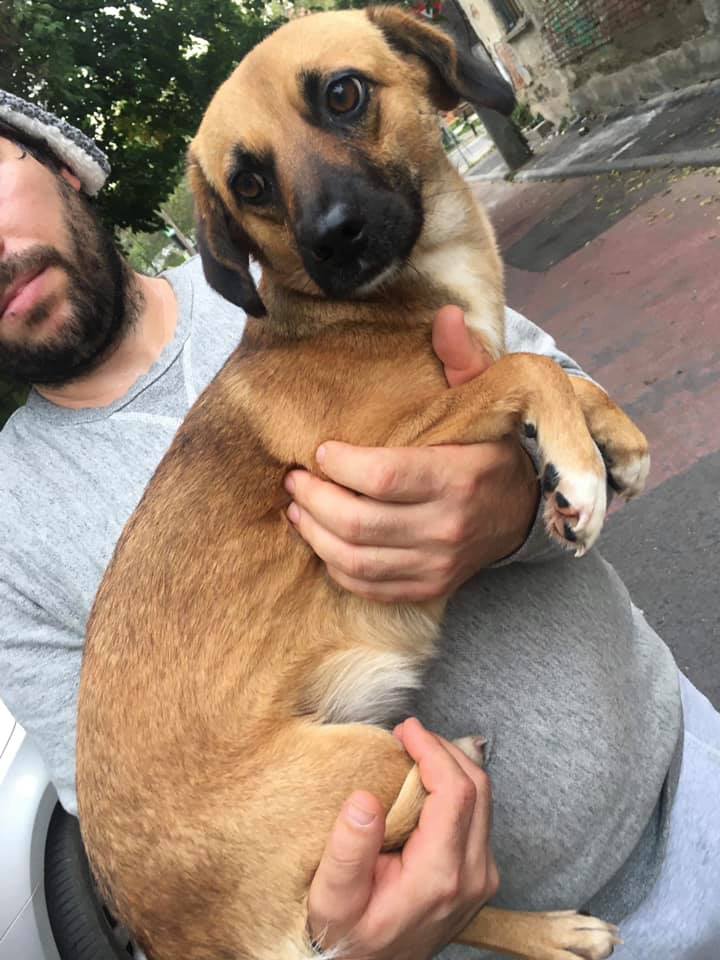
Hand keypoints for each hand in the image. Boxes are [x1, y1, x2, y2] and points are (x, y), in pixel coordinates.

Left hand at [284, 306, 538, 601]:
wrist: (523, 511)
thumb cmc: (491, 449)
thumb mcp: (487, 400)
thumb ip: (463, 360)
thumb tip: (445, 315)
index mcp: (459, 477)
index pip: (383, 477)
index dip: (340, 465)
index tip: (320, 450)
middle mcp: (449, 528)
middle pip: (359, 524)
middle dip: (315, 500)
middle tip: (295, 479)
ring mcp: (439, 565)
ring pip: (357, 560)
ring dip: (316, 535)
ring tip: (297, 508)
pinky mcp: (429, 588)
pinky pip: (369, 587)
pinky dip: (337, 568)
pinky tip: (322, 540)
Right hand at [308, 718, 498, 959]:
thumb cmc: (347, 936)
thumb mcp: (332, 898)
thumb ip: (347, 851)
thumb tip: (364, 799)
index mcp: (440, 876)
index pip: (456, 792)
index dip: (433, 750)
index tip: (405, 730)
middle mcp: (473, 876)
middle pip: (478, 789)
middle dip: (444, 749)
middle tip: (408, 734)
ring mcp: (482, 878)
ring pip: (484, 800)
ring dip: (452, 765)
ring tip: (415, 751)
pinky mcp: (480, 876)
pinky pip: (480, 816)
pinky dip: (458, 787)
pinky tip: (427, 780)